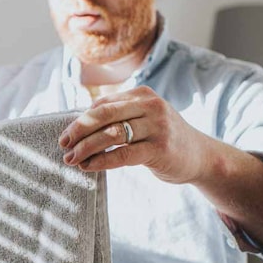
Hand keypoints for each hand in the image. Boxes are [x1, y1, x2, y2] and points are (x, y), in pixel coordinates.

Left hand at [58, 86, 210, 183]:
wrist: (200, 156)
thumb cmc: (162, 138)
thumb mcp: (143, 119)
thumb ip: (118, 117)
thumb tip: (78, 125)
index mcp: (142, 95)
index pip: (102, 105)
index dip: (80, 121)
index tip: (64, 136)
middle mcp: (151, 106)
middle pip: (104, 115)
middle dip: (79, 131)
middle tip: (63, 145)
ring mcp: (157, 126)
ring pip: (111, 135)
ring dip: (86, 148)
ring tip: (71, 159)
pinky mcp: (160, 148)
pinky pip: (123, 154)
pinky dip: (101, 161)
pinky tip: (88, 167)